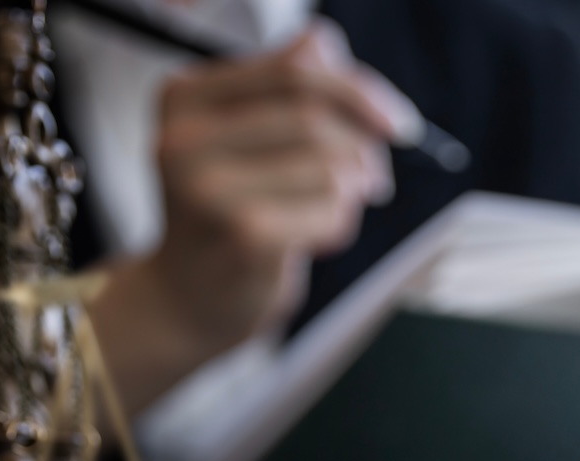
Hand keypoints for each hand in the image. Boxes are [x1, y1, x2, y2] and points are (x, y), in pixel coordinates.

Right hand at [148, 20, 404, 342]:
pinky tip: (316, 240)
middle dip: (364, 145)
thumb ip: (283, 87)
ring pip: (331, 165)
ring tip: (331, 212)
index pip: (294, 68)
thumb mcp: (245, 139)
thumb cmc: (228, 212)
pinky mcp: (243, 236)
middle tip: (376, 179)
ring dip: (351, 192)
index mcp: (183, 98)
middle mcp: (184, 139)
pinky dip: (340, 224)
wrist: (188, 300)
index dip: (358, 90)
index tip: (396, 122)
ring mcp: (209, 189)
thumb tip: (324, 41)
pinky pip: (333, 209)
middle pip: (314, 113)